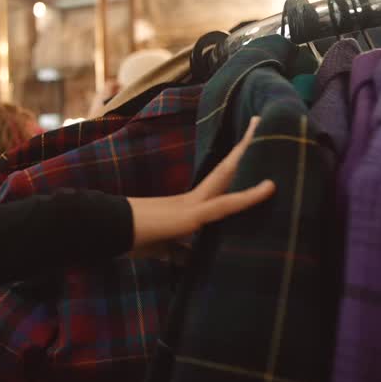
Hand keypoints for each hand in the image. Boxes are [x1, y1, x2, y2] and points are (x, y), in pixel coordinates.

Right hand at [128, 116, 274, 247]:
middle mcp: (195, 199)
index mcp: (189, 206)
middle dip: (243, 147)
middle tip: (260, 122)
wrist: (111, 231)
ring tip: (264, 131)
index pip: (219, 183)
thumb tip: (191, 259)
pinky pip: (227, 205)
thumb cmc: (133, 238)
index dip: (233, 165)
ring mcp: (195, 205)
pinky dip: (249, 197)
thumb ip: (180, 251)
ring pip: (228, 177)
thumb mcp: (164, 248)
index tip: (246, 147)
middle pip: (226, 169)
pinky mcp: (193, 215)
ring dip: (247, 155)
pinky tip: (269, 187)